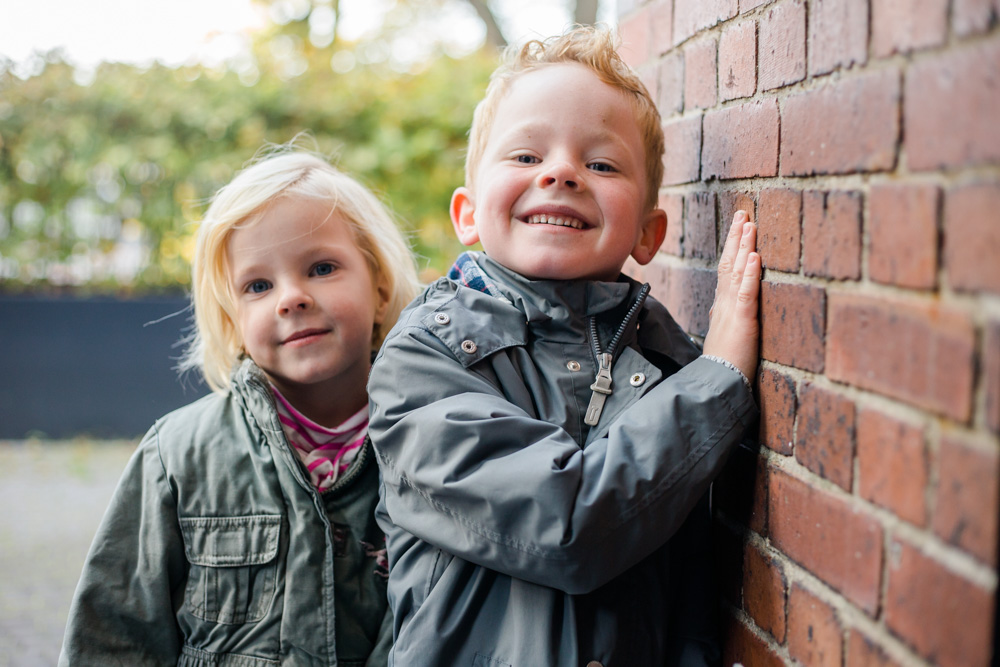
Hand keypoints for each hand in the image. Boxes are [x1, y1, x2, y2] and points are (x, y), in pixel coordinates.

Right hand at [702, 210, 760, 379]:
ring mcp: (732, 310)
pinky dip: (750, 273)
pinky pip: (746, 293)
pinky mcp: (742, 321)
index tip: (738, 228)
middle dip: (736, 237)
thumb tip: (721, 308)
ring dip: (743, 246)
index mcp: (722, 306)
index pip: (726, 270)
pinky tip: (755, 256)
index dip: (732, 248)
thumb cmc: (724, 363)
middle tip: (742, 214)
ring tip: (749, 224)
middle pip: (729, 263)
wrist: (717, 382)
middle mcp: (724, 303)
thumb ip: (725, 318)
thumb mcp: (724, 335)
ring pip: (737, 272)